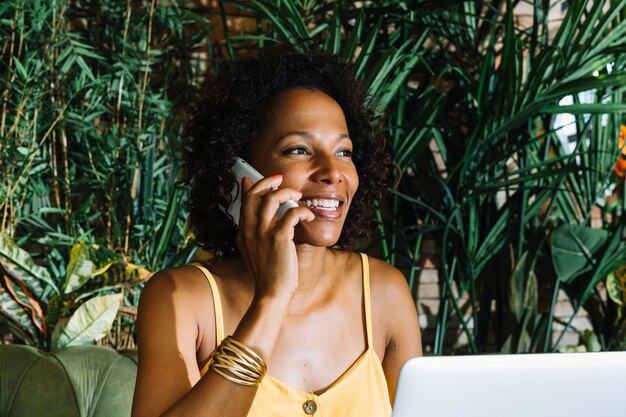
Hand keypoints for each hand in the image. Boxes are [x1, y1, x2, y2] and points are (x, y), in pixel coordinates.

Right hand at [235, 175, 314, 299]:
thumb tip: (261, 219)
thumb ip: (256, 234)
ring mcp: (263, 233)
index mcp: (244, 232)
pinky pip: (292, 213)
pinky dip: (303, 211)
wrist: (271, 294)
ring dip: (288, 192)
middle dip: (269, 181)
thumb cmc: (268, 274)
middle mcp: (250, 230)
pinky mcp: (279, 238)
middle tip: (281, 180)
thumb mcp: (255, 252)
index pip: (245, 200)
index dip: (255, 185)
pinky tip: (309, 217)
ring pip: (272, 198)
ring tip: (298, 196)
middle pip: (254, 194)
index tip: (265, 180)